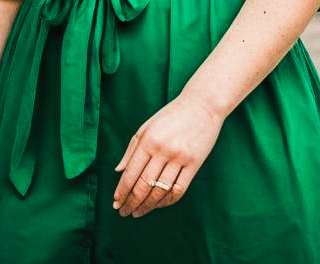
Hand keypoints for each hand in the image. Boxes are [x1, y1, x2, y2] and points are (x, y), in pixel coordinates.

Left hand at [112, 91, 223, 217]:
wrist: (202, 105)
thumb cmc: (171, 115)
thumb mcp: (147, 126)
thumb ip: (132, 149)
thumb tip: (118, 171)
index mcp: (148, 139)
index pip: (131, 172)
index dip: (122, 191)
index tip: (116, 203)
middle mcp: (163, 149)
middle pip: (144, 185)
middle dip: (131, 202)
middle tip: (124, 213)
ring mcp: (180, 157)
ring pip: (160, 191)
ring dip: (147, 206)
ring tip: (138, 212)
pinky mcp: (194, 163)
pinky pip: (179, 189)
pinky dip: (167, 201)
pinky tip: (159, 204)